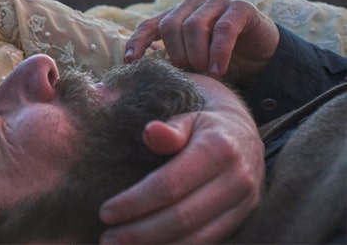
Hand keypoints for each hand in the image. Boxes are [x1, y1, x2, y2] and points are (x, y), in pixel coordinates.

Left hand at [99, 75, 263, 242]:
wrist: (243, 135)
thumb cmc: (202, 125)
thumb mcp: (187, 117)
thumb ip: (169, 128)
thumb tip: (151, 132)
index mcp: (218, 149)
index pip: (170, 185)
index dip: (135, 202)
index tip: (105, 212)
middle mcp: (236, 180)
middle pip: (182, 217)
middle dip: (140, 233)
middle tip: (107, 239)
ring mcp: (243, 204)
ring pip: (196, 238)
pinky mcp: (241, 220)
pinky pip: (207, 243)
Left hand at [125, 0, 279, 85]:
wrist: (263, 57)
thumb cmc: (221, 60)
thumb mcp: (191, 61)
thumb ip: (169, 59)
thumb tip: (137, 65)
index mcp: (177, 15)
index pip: (150, 25)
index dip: (138, 41)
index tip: (130, 61)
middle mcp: (194, 5)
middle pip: (171, 25)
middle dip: (176, 53)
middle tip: (188, 72)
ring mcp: (217, 3)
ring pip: (194, 26)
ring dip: (196, 54)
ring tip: (204, 73)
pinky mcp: (240, 8)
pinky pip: (224, 28)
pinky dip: (218, 52)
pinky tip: (217, 70)